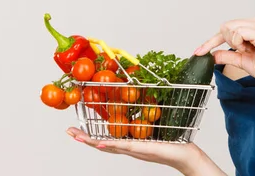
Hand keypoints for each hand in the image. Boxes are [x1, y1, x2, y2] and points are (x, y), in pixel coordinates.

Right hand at [66, 127, 203, 173]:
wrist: (185, 155)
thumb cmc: (172, 140)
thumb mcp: (155, 126)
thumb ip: (146, 116)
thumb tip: (142, 98)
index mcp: (130, 143)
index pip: (106, 139)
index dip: (91, 134)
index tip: (77, 128)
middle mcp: (129, 148)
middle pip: (101, 144)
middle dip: (84, 138)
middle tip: (70, 132)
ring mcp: (134, 150)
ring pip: (108, 146)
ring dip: (91, 141)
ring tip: (77, 136)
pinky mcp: (141, 150)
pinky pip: (123, 146)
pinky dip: (110, 145)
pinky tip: (99, 143)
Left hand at [194, 17, 254, 85]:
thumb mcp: (242, 61)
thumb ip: (227, 55)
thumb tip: (212, 55)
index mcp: (252, 27)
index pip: (226, 29)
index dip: (210, 41)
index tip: (198, 52)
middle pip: (225, 26)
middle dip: (225, 41)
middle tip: (241, 51)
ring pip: (230, 27)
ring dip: (234, 43)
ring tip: (247, 50)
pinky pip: (238, 32)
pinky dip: (238, 42)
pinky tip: (248, 49)